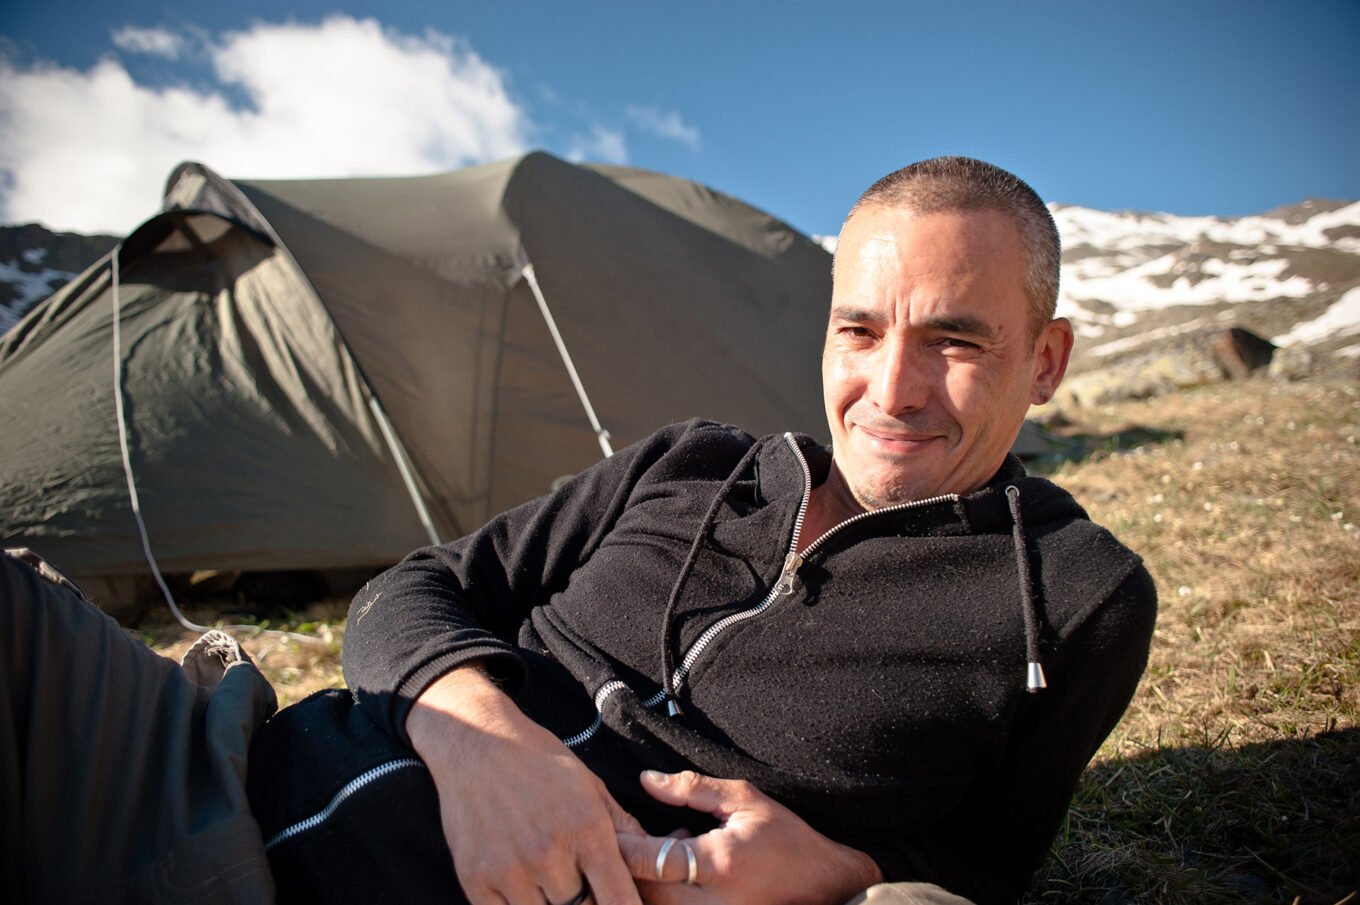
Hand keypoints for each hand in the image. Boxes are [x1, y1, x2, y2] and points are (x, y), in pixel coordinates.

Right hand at [407, 665, 644, 904]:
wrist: (474, 742)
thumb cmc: (537, 759)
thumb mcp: (589, 784)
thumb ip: (621, 825)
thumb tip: (650, 857)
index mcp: (585, 829)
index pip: (619, 900)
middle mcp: (548, 854)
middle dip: (590, 902)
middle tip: (585, 884)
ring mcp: (509, 870)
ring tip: (553, 881)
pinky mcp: (475, 880)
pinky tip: (524, 887)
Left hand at [615, 771, 882, 904]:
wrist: (829, 887)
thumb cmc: (789, 839)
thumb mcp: (746, 800)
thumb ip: (693, 788)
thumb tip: (647, 781)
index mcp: (719, 863)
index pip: (650, 859)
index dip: (621, 844)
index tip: (606, 827)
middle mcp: (714, 902)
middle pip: (644, 893)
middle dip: (627, 869)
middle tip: (622, 842)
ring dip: (645, 886)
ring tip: (656, 858)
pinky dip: (666, 898)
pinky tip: (676, 878)